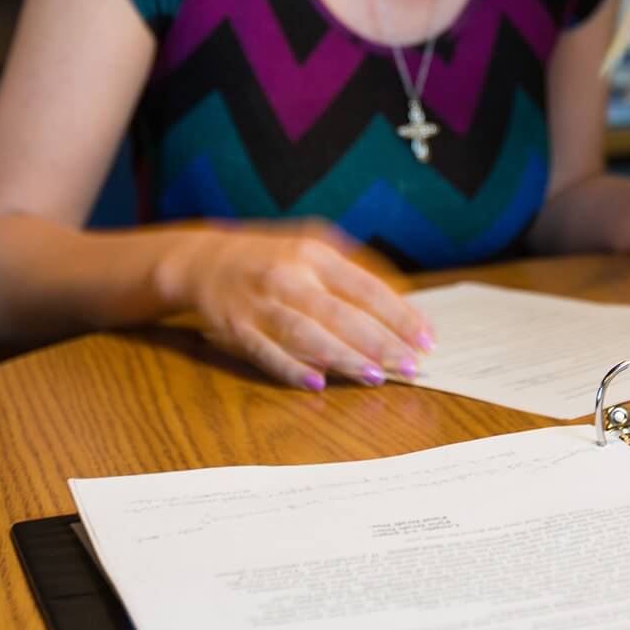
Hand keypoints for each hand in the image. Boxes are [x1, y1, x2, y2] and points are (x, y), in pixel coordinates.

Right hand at [156, 221, 433, 390]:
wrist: (203, 260)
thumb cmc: (270, 257)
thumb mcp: (311, 245)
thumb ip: (352, 269)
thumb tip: (400, 303)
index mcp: (313, 253)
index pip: (366, 287)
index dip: (399, 314)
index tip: (425, 338)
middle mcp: (288, 276)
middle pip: (341, 314)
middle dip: (379, 342)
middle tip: (409, 365)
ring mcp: (260, 304)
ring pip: (307, 335)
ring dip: (343, 358)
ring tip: (375, 376)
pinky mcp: (236, 329)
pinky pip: (267, 352)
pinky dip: (291, 369)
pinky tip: (317, 383)